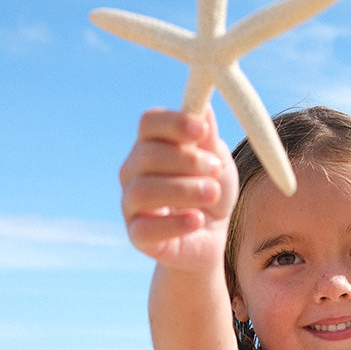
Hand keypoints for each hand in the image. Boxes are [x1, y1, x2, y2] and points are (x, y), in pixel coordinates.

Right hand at [119, 106, 238, 268]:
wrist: (210, 239)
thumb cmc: (210, 195)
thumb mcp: (219, 165)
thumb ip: (210, 140)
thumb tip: (205, 109)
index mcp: (151, 146)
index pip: (149, 123)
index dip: (174, 123)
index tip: (201, 130)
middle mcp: (134, 172)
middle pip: (147, 154)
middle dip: (186, 160)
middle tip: (215, 169)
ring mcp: (131, 204)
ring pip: (144, 190)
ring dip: (183, 190)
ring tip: (212, 194)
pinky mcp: (137, 236)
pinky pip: (146, 228)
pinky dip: (175, 223)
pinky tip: (197, 220)